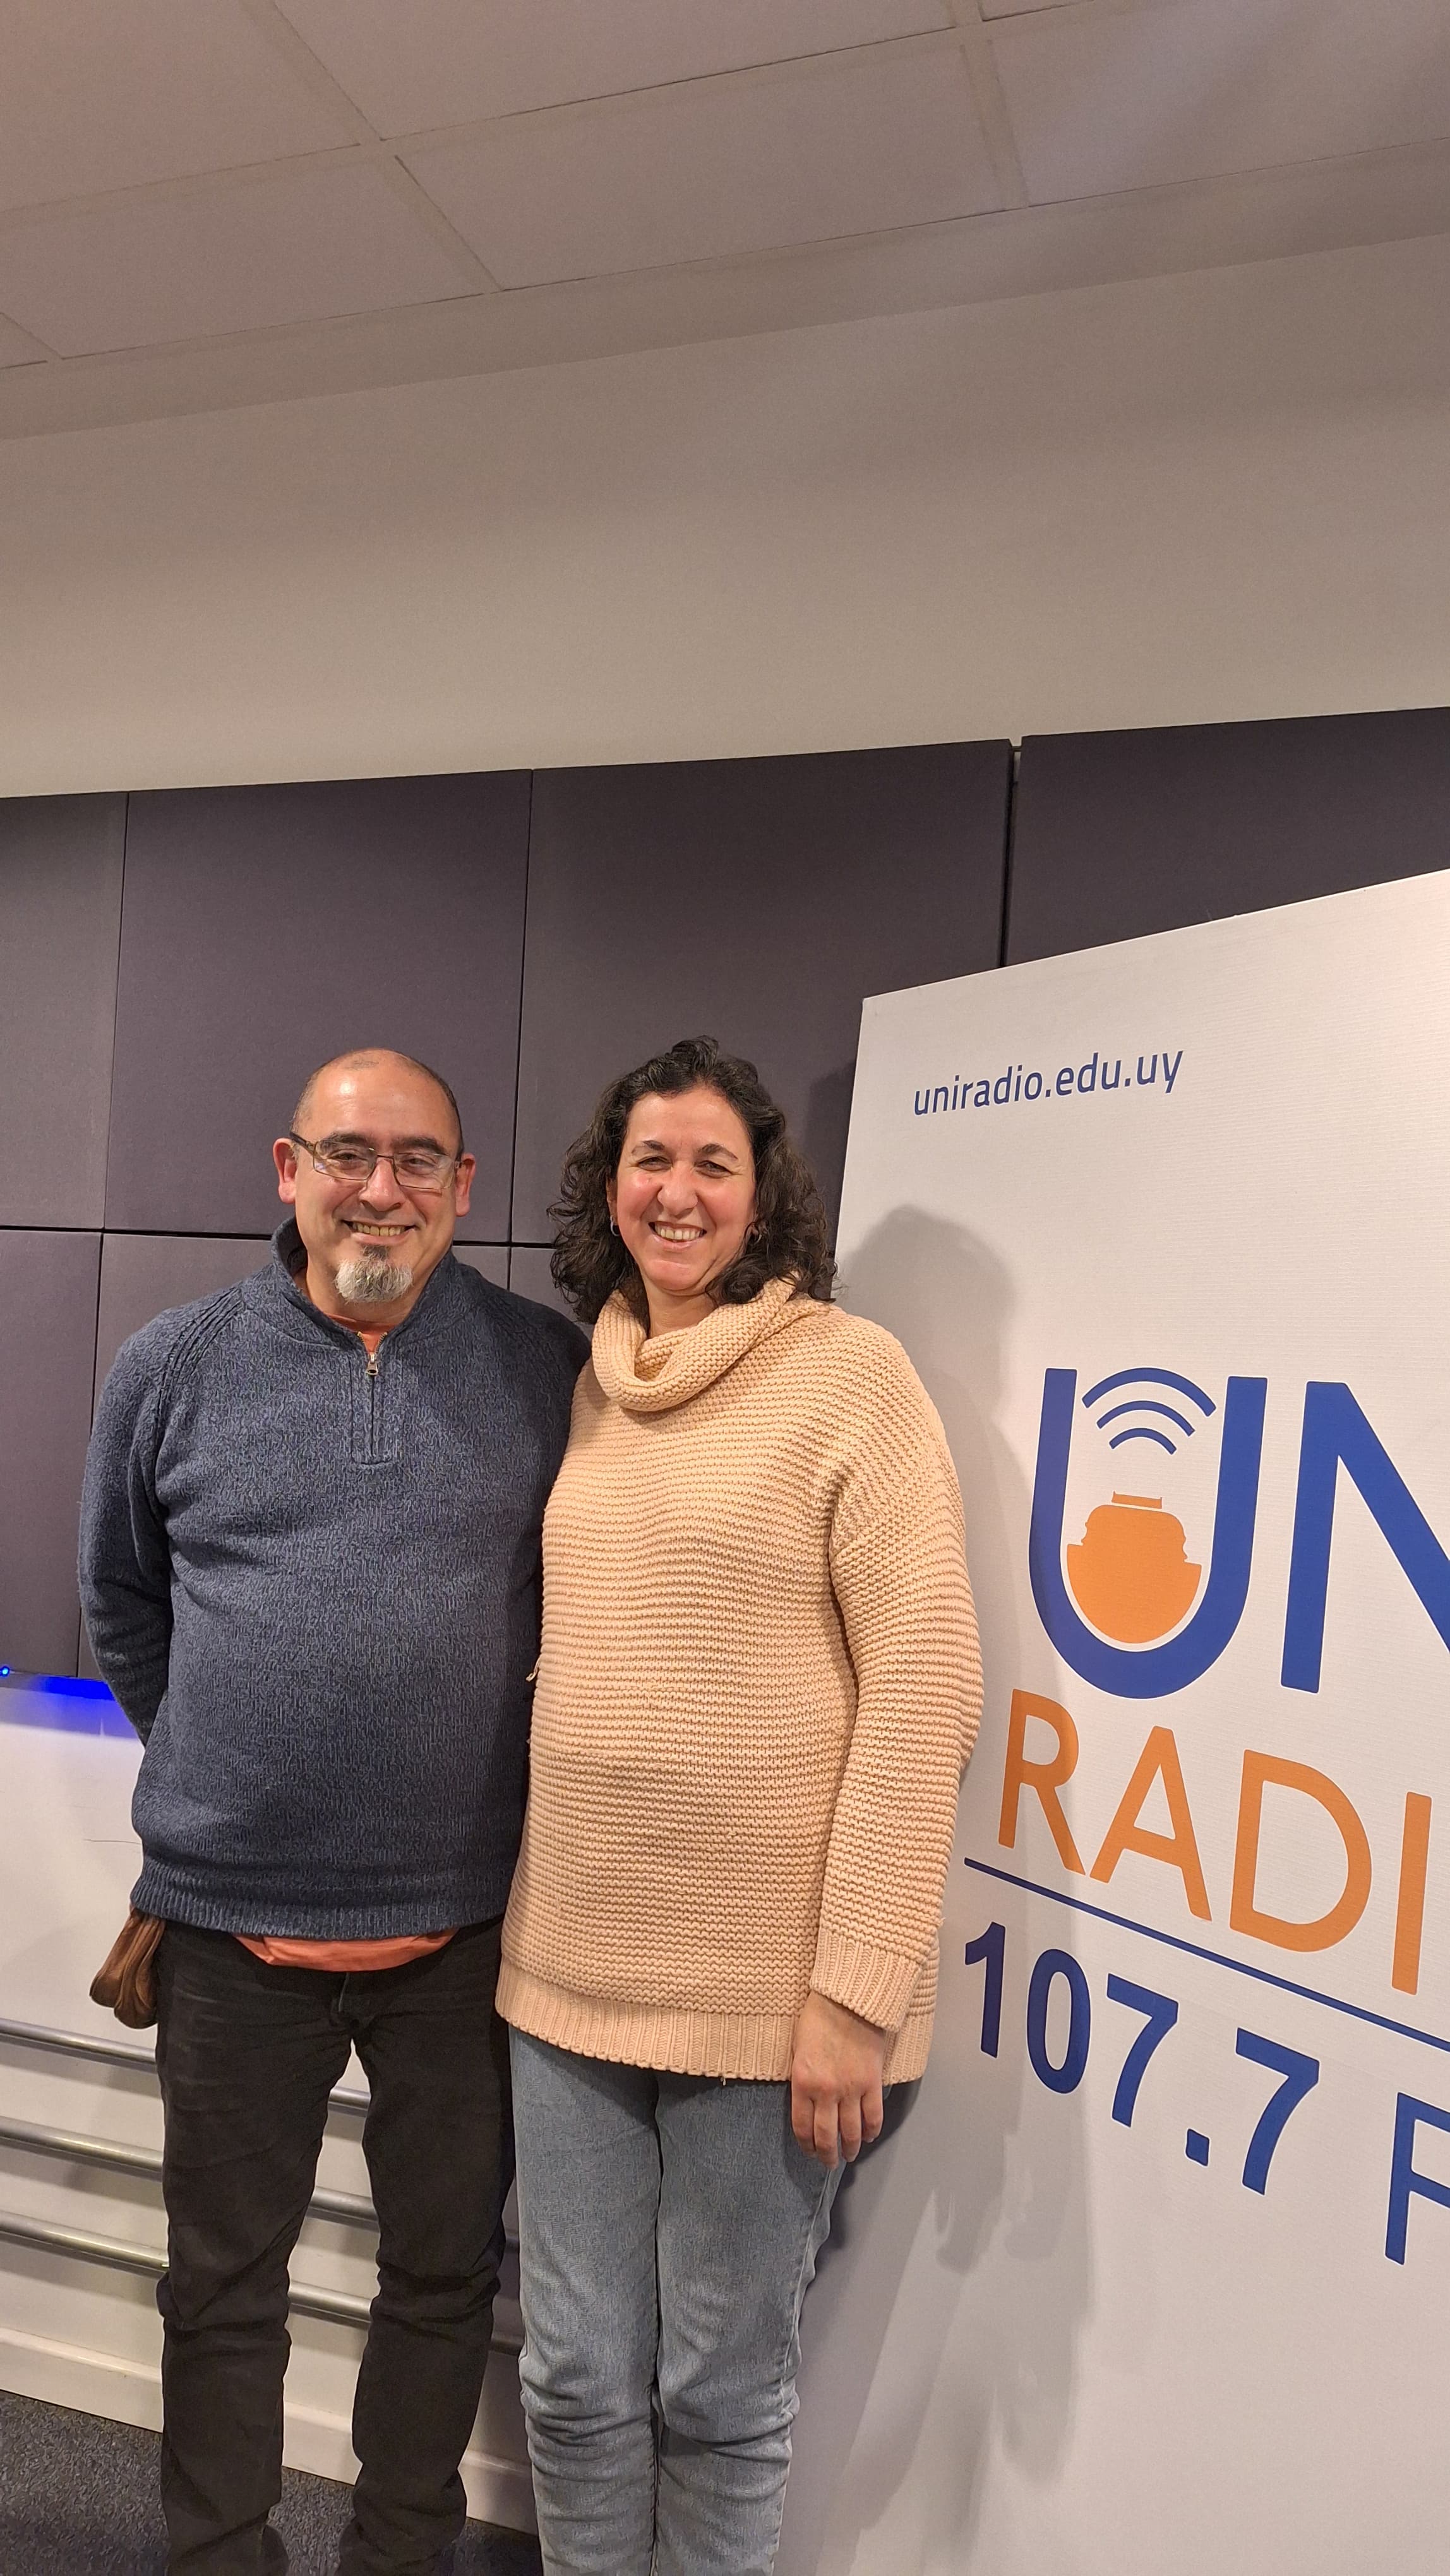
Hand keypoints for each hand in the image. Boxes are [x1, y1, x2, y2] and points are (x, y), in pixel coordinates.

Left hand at [789, 1991, 888, 2167]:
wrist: (848, 2000)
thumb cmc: (818, 2018)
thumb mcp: (797, 2047)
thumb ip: (800, 2076)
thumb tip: (805, 2099)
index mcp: (803, 2082)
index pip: (802, 2126)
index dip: (806, 2144)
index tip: (809, 2151)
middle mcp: (826, 2091)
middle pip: (827, 2136)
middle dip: (827, 2155)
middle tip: (829, 2163)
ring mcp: (851, 2088)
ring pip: (851, 2132)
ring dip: (851, 2148)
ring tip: (851, 2154)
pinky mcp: (872, 2082)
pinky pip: (873, 2116)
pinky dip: (872, 2130)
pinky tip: (869, 2135)